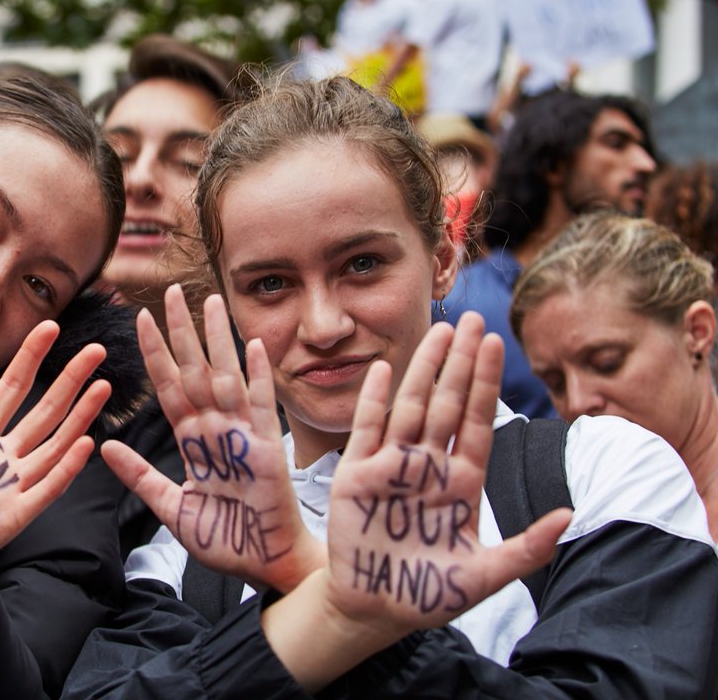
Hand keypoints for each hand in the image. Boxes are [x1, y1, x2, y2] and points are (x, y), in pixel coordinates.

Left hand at [0, 320, 110, 602]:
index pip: (12, 388)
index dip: (31, 357)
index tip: (50, 326)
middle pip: (44, 410)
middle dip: (70, 379)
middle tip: (97, 349)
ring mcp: (9, 487)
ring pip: (54, 444)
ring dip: (79, 417)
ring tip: (102, 386)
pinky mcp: (12, 518)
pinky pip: (44, 490)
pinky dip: (64, 469)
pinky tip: (84, 444)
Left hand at [102, 285, 324, 593]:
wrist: (263, 564)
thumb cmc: (223, 539)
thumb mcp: (170, 507)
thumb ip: (140, 476)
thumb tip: (103, 448)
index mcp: (192, 441)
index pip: (168, 386)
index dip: (154, 353)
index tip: (140, 319)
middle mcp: (215, 429)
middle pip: (194, 369)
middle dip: (182, 331)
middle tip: (171, 290)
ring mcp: (242, 434)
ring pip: (225, 376)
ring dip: (217, 339)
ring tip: (209, 301)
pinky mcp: (266, 448)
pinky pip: (261, 405)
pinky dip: (258, 376)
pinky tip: (252, 345)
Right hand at [326, 312, 571, 636]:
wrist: (377, 610)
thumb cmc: (431, 594)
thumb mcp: (487, 575)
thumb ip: (528, 547)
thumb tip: (570, 516)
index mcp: (462, 483)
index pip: (477, 421)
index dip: (485, 382)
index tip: (495, 342)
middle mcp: (429, 466)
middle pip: (448, 402)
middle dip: (460, 361)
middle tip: (472, 318)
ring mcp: (392, 467)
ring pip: (412, 406)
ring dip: (424, 368)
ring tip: (439, 331)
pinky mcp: (357, 476)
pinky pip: (367, 429)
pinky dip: (375, 400)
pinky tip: (385, 370)